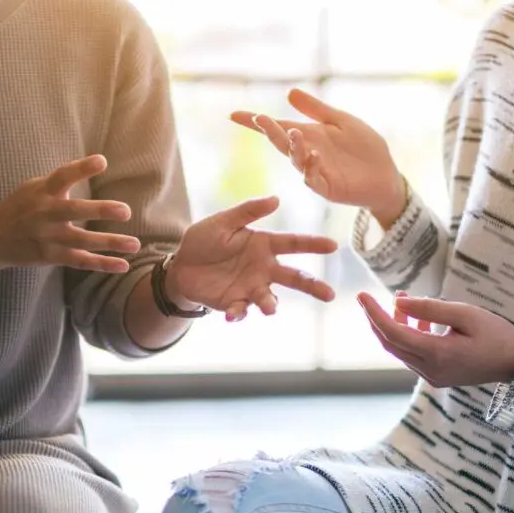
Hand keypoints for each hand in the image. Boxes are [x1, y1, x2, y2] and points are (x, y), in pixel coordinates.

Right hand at [0, 155, 140, 273]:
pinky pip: (81, 261)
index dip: (81, 168)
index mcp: (42, 192)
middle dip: (99, 210)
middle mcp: (46, 214)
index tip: (102, 161)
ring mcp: (49, 238)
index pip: (62, 177)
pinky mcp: (52, 256)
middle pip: (73, 211)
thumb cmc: (19, 208)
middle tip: (125, 211)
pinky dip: (102, 264)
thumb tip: (89, 167)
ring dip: (110, 243)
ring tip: (135, 244)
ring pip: (82, 241)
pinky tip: (123, 265)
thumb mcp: (32, 188)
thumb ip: (59, 182)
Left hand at [166, 196, 337, 319]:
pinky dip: (239, 313)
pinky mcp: (235, 303)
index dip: (313, 244)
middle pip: (294, 278)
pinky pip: (242, 310)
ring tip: (270, 309)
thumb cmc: (204, 239)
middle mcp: (264, 268)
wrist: (180, 266)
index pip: (294, 244)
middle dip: (313, 286)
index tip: (333, 245)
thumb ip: (248, 211)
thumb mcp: (223, 222)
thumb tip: (276, 199)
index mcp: (264, 245)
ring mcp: (251, 288)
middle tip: (330, 295)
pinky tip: (232, 314)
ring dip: (271, 304)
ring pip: (270, 299)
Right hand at [231, 88, 406, 227]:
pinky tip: (314, 155)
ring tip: (293, 133)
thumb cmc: (364, 147)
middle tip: (259, 118)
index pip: (277, 128)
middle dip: (269, 131)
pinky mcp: (328, 188)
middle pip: (282, 142)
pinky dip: (311, 168)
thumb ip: (316, 110)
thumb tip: (289, 92)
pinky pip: (314, 179)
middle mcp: (306, 154)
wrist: (386, 174)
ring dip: (292, 147)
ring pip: (296, 161)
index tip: (234, 115)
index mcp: (308, 136)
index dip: (255, 122)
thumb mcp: (341, 121)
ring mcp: (315, 172)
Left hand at [357, 292, 513, 387]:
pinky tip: (418, 319)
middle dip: (377, 320)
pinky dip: (408, 336)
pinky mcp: (436, 376)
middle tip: (370, 298)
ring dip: (395, 325)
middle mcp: (429, 369)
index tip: (361, 295)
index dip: (374, 313)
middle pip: (390, 343)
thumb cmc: (496, 334)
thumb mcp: (465, 314)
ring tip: (403, 300)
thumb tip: (398, 301)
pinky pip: (412, 355)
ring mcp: (432, 376)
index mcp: (436, 354)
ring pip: (400, 349)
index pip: (393, 332)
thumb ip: (430, 308)